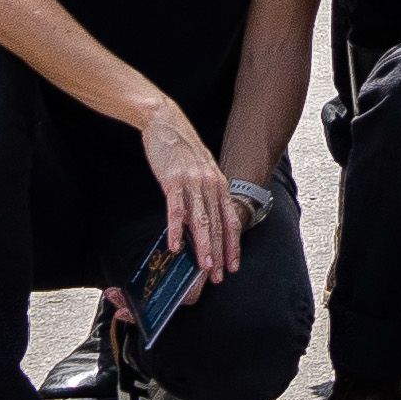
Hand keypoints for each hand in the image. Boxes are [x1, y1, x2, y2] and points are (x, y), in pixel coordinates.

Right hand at [134, 108, 246, 294]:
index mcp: (220, 185)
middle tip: (219, 276)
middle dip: (220, 253)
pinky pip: (176, 210)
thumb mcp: (201, 171)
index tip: (234, 266)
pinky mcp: (173, 180)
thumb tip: (205, 218)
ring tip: (204, 268)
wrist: (167, 123)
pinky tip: (175, 246)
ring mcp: (193, 183)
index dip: (233, 245)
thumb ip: (206, 193)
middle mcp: (211, 185)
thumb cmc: (182, 150)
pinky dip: (177, 230)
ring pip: (201, 221)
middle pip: (218, 225)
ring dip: (203, 246)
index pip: (230, 220)